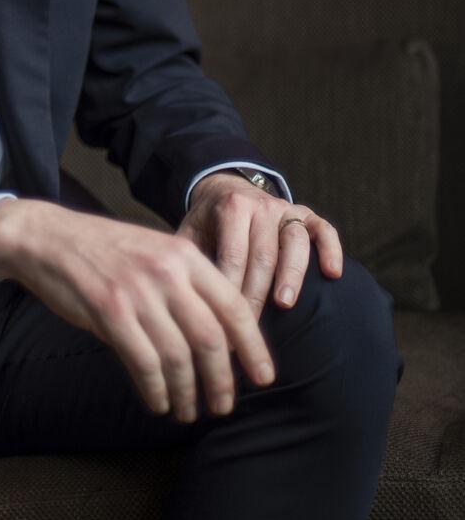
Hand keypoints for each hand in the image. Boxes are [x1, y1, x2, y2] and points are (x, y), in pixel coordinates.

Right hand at [0, 198, 275, 423]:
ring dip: (188, 393)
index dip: (253, 347)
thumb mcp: (154, 252)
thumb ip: (187, 285)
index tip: (263, 376)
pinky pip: (143, 363)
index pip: (234, 306)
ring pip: (178, 357)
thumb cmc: (104, 250)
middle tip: (224, 405)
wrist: (48, 238)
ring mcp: (136, 291)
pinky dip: (156, 390)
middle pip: (211, 338)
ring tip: (189, 411)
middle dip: (223, 380)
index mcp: (184, 255)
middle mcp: (165, 271)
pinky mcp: (108, 311)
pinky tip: (159, 402)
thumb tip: (223, 337)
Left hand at [177, 171, 342, 319]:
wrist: (225, 189)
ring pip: (294, 242)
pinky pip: (324, 229)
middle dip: (256, 294)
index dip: (230, 291)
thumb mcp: (191, 234)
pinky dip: (331, 249)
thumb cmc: (207, 224)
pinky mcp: (306, 215)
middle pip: (263, 255)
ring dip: (292, 275)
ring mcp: (286, 209)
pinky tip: (332, 274)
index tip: (223, 324)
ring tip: (285, 304)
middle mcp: (261, 206)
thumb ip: (189, 260)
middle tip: (250, 330)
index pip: (233, 255)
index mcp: (232, 207)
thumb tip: (186, 305)